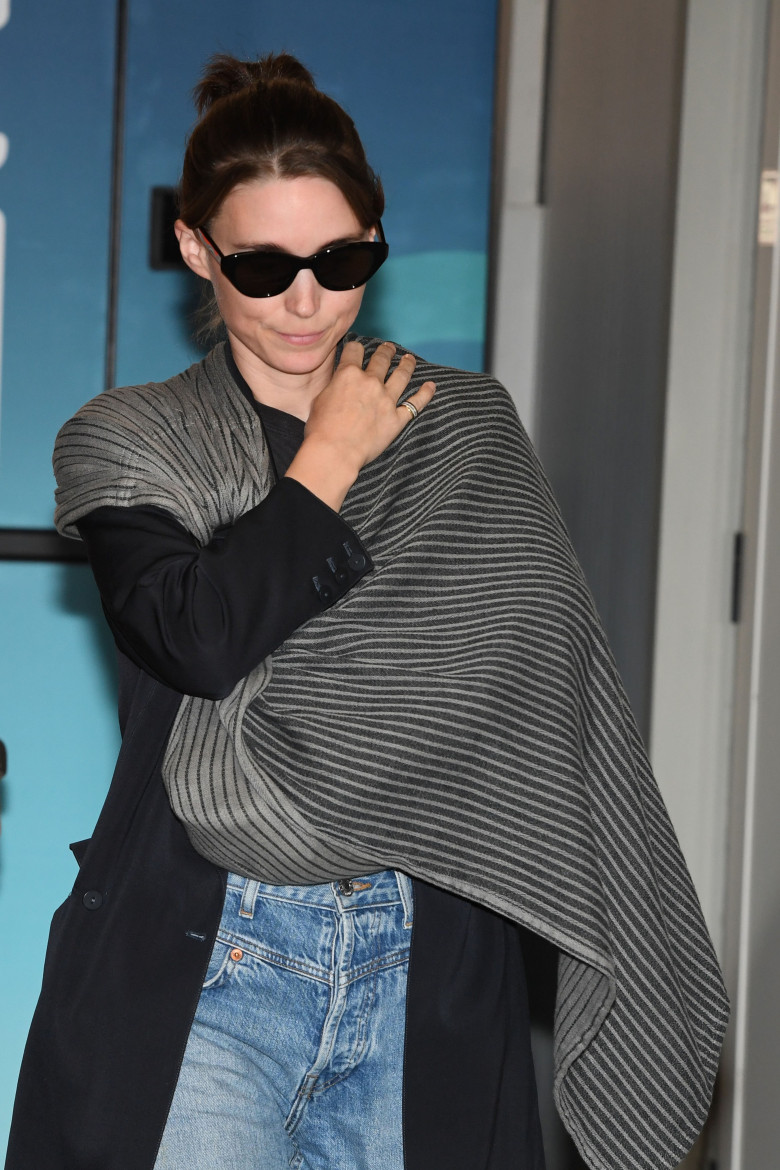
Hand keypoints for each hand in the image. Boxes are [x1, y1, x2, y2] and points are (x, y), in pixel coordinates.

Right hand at [285, 341, 434, 510]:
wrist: (334, 452)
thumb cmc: (320, 429)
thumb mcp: (319, 399)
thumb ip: (333, 386)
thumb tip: (339, 383)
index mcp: (348, 374)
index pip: (354, 350)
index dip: (356, 348)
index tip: (358, 349)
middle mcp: (370, 382)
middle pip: (381, 359)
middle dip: (385, 351)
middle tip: (389, 348)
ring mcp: (386, 400)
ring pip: (401, 375)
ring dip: (407, 365)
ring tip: (409, 359)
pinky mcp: (396, 419)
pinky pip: (415, 404)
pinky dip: (425, 394)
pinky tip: (431, 386)